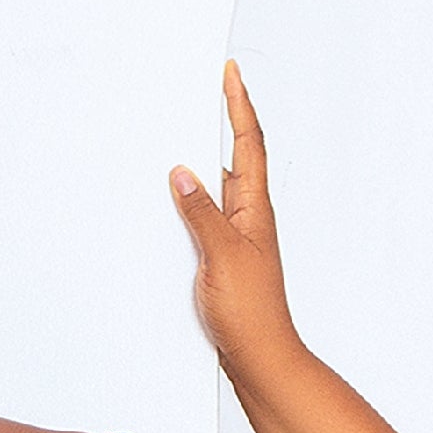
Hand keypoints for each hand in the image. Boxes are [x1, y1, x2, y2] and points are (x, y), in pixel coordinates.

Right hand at [170, 62, 301, 376]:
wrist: (261, 359)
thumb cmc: (251, 313)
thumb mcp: (222, 255)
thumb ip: (201, 213)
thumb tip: (182, 172)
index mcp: (254, 209)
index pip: (248, 144)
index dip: (238, 106)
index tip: (230, 73)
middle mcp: (248, 218)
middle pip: (234, 157)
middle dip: (220, 121)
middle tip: (201, 89)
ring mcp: (236, 238)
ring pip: (216, 187)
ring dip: (201, 160)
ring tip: (177, 132)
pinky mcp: (222, 258)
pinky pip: (204, 216)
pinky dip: (190, 198)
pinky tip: (171, 199)